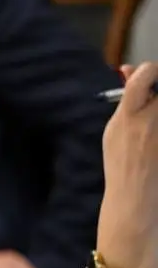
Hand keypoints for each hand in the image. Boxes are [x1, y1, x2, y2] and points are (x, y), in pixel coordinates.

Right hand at [98, 62, 157, 267]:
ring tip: (153, 125)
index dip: (152, 70)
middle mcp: (151, 120)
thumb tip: (128, 69)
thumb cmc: (122, 163)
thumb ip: (126, 100)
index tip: (152, 75)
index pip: (146, 74)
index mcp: (129, 115)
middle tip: (155, 99)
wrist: (136, 198)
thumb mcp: (115, 130)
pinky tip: (155, 139)